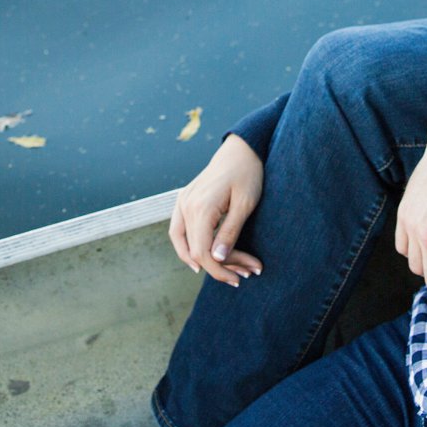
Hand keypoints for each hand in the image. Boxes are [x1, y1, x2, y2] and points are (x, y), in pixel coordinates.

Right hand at [168, 135, 265, 285]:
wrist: (241, 149)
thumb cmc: (247, 174)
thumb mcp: (245, 204)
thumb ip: (230, 232)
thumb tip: (216, 260)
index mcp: (201, 208)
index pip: (203, 253)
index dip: (220, 271)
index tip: (241, 278)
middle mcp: (186, 206)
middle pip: (195, 251)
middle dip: (221, 267)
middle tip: (247, 273)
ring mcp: (182, 202)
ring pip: (182, 243)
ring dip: (203, 261)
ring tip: (228, 271)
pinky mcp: (184, 200)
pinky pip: (179, 231)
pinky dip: (189, 247)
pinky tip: (204, 257)